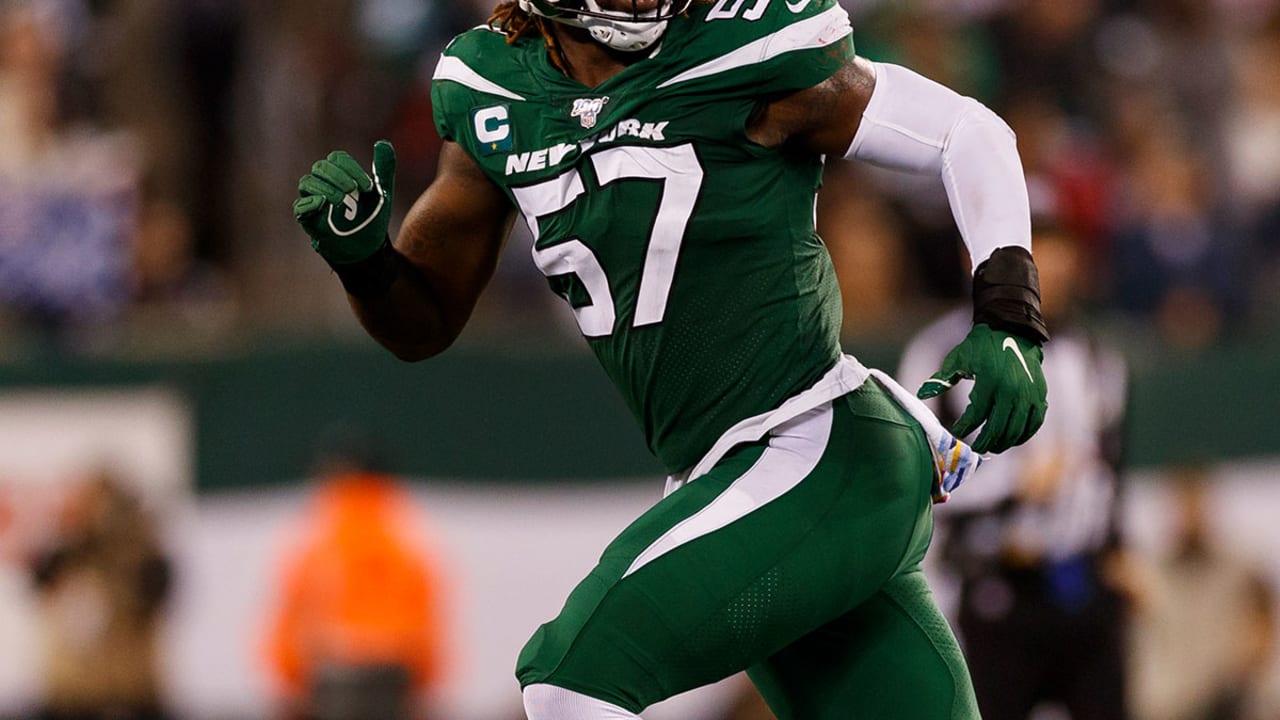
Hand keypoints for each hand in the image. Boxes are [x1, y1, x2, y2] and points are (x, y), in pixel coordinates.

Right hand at [293, 140, 395, 264]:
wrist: (369, 248)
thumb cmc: (372, 217)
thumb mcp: (382, 193)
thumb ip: (384, 168)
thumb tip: (383, 143)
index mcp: (340, 175)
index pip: (337, 159)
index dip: (351, 168)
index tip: (368, 186)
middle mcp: (324, 184)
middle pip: (320, 167)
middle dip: (338, 176)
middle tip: (354, 190)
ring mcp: (314, 201)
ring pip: (307, 183)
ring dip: (326, 188)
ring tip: (343, 200)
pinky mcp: (309, 220)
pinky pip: (299, 207)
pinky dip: (309, 203)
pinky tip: (323, 204)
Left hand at [917, 323, 1046, 453]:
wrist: (1013, 329)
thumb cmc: (981, 345)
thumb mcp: (958, 359)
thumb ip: (941, 379)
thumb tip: (921, 394)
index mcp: (990, 382)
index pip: (976, 416)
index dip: (964, 428)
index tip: (956, 434)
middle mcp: (1012, 390)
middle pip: (997, 428)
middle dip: (984, 442)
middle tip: (975, 449)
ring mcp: (1028, 394)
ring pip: (1017, 430)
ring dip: (1004, 443)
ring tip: (992, 447)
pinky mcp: (1040, 394)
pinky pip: (1035, 422)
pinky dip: (1024, 434)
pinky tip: (1013, 439)